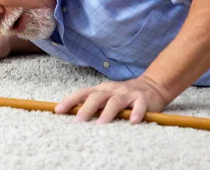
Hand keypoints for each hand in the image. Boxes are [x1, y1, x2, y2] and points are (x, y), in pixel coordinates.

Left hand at [54, 76, 168, 124]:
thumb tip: (71, 114)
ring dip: (107, 113)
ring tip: (100, 124)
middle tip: (78, 121)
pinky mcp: (142, 99)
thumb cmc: (123, 95)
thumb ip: (93, 103)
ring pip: (115, 101)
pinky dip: (136, 113)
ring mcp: (127, 94)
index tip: (58, 110)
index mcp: (101, 90)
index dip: (70, 100)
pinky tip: (132, 122)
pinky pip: (139, 106)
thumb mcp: (106, 96)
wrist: (151, 85)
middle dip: (86, 108)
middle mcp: (112, 90)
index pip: (83, 93)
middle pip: (97, 97)